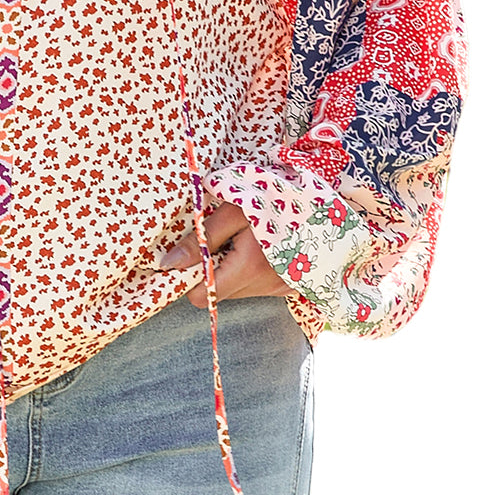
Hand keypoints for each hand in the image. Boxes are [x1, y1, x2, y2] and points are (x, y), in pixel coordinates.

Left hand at [161, 193, 291, 306]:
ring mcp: (282, 289)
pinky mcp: (292, 286)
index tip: (192, 255)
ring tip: (245, 239)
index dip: (191, 277)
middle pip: (220, 293)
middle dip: (213, 269)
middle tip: (222, 238)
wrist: (326, 201)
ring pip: (238, 289)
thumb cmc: (276, 197)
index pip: (203, 296)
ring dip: (233, 268)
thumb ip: (202, 238)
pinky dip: (251, 270)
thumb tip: (168, 264)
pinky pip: (257, 285)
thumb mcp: (235, 208)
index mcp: (250, 267)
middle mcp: (267, 286)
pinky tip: (261, 247)